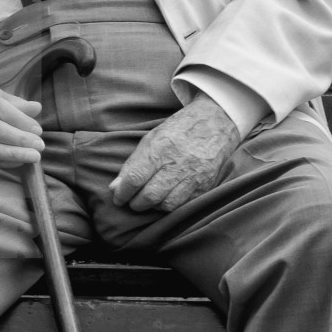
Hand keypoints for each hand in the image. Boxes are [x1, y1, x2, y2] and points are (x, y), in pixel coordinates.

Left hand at [110, 94, 239, 212]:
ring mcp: (193, 177)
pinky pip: (183, 206)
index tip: (118, 198)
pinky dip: (170, 206)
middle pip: (150, 196)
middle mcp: (177, 164)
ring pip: (167, 205)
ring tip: (149, 200)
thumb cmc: (178, 130)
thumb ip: (132, 164)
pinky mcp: (205, 186)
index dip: (122, 193)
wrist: (216, 124)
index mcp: (160, 148)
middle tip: (132, 201)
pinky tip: (165, 199)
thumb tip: (115, 187)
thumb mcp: (151, 138)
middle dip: (136, 204)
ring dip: (153, 207)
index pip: (135, 178)